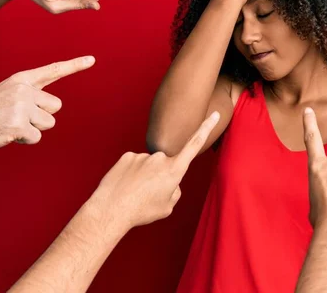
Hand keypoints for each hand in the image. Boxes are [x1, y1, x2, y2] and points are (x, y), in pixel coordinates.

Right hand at [0, 56, 94, 149]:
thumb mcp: (11, 93)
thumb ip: (33, 93)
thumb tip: (55, 105)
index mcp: (22, 80)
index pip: (53, 70)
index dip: (74, 65)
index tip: (92, 60)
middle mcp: (23, 90)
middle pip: (56, 106)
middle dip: (42, 116)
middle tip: (19, 116)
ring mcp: (21, 107)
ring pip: (49, 123)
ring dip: (34, 128)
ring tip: (13, 124)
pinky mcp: (18, 125)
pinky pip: (37, 137)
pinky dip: (26, 140)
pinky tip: (9, 133)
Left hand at [92, 112, 219, 229]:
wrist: (111, 210)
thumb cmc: (141, 211)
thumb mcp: (167, 207)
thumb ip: (174, 191)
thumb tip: (171, 181)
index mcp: (174, 170)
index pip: (195, 145)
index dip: (206, 128)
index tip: (215, 114)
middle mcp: (160, 158)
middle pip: (166, 165)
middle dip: (160, 176)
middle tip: (147, 194)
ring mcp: (143, 156)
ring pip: (148, 165)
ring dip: (144, 176)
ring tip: (134, 192)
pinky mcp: (127, 156)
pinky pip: (134, 164)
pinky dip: (131, 174)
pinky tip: (125, 185)